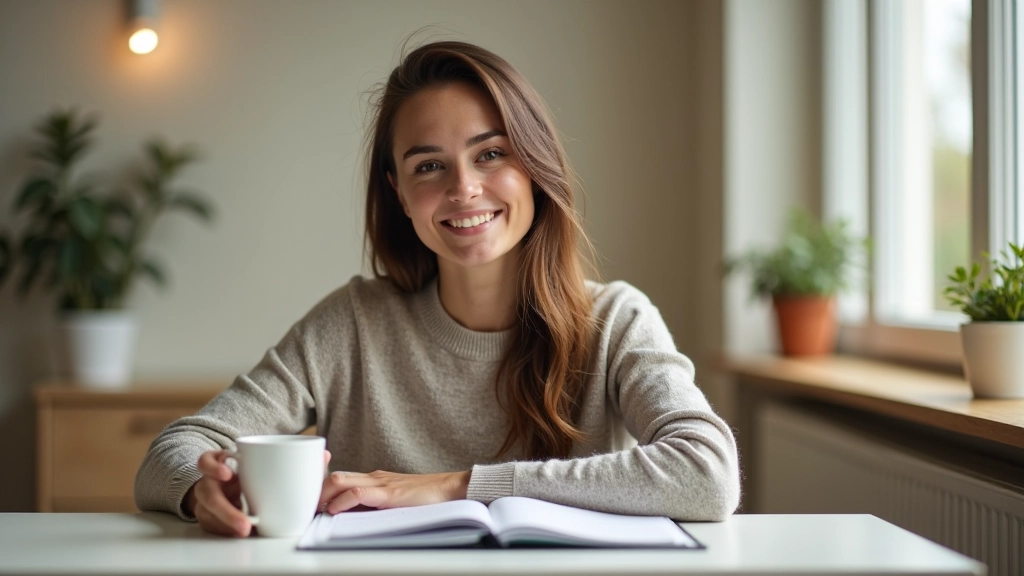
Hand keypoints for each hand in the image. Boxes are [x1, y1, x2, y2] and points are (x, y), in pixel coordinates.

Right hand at [185, 448, 331, 537]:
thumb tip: (324, 455)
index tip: (229, 473)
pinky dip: (225, 530)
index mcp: (225, 464)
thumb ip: (298, 461)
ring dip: (227, 525)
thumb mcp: (272, 467)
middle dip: (225, 510)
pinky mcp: (209, 517)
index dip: (214, 466)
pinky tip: (239, 533)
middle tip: (245, 524)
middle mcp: (212, 482)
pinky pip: (212, 526)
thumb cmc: (258, 476)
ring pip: (207, 514)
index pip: (208, 461)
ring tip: (246, 532)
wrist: (237, 491)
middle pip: (206, 493)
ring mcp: (209, 501)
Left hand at [319, 469, 470, 513]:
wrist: (451, 488)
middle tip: (308, 508)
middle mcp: (374, 477)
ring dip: (324, 495)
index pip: (340, 477)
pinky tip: (334, 511)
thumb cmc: (427, 498)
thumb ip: (375, 506)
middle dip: (316, 491)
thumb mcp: (395, 501)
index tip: (311, 501)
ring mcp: (381, 483)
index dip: (321, 486)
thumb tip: (351, 519)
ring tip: (317, 510)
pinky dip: (341, 502)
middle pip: (334, 476)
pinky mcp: (388, 494)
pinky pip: (357, 493)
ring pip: (340, 480)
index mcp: (374, 479)